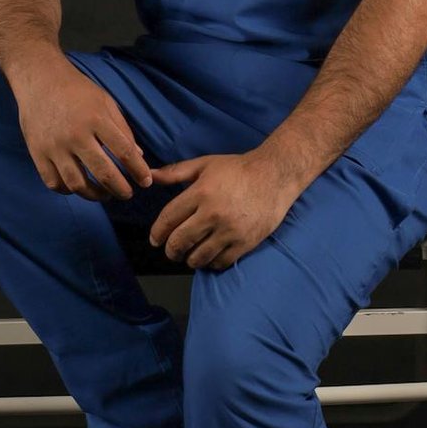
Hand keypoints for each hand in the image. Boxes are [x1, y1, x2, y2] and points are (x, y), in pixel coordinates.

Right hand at [11, 54, 153, 201]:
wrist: (39, 79)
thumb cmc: (77, 90)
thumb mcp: (105, 102)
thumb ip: (122, 129)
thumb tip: (138, 156)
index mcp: (96, 119)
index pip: (124, 151)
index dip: (138, 170)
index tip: (146, 182)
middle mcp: (75, 135)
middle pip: (103, 173)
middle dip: (121, 189)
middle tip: (127, 194)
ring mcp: (54, 146)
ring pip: (77, 184)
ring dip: (95, 195)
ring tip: (104, 194)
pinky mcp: (37, 153)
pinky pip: (53, 183)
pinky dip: (68, 190)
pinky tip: (78, 187)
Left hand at [146, 149, 299, 270]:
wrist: (275, 175)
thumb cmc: (238, 169)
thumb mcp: (205, 164)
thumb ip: (176, 172)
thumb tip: (151, 175)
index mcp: (200, 193)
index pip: (168, 219)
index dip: (157, 233)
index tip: (155, 240)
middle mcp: (213, 213)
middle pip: (180, 241)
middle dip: (171, 250)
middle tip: (171, 251)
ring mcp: (230, 230)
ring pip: (199, 257)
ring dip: (190, 259)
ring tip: (190, 255)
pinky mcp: (245, 242)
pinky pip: (220, 262)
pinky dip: (211, 263)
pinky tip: (209, 257)